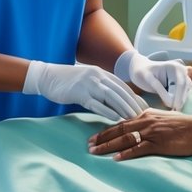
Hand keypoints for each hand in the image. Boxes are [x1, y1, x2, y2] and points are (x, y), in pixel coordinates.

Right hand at [23, 61, 145, 120]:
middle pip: (119, 91)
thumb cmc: (67, 81)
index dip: (134, 97)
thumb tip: (115, 100)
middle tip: (143, 116)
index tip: (144, 107)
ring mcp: (88, 84)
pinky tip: (115, 118)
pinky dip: (107, 110)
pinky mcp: (78, 92)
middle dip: (132, 104)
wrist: (47, 77)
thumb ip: (100, 87)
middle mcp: (97, 76)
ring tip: (133, 118)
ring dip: (123, 108)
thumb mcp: (87, 80)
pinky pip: (96, 103)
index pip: (122, 86)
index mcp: (100, 73)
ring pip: (111, 96)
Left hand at [89, 109, 191, 160]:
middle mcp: (146, 122)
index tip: (94, 136)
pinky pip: (138, 149)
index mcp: (146, 115)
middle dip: (102, 137)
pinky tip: (115, 158)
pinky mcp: (158, 143)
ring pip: (124, 139)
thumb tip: (140, 126)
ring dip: (108, 145)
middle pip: (119, 130)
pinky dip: (125, 153)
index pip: (122, 122)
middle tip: (88, 144)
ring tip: (95, 151)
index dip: (107, 130)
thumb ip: (150, 121)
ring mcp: (151, 132)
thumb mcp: (164, 118)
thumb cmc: (184, 125)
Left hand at [113, 49, 191, 110]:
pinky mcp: (181, 84)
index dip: (179, 96)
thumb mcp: (148, 80)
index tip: (174, 107)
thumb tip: (171, 103)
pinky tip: (173, 108)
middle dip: (180, 100)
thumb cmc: (142, 73)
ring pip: (186, 91)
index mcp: (174, 67)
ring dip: (180, 101)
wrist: (141, 69)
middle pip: (185, 88)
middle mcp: (181, 71)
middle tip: (174, 112)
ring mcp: (183, 77)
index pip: (180, 83)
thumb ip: (160, 90)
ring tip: (173, 111)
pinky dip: (179, 101)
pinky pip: (183, 94)